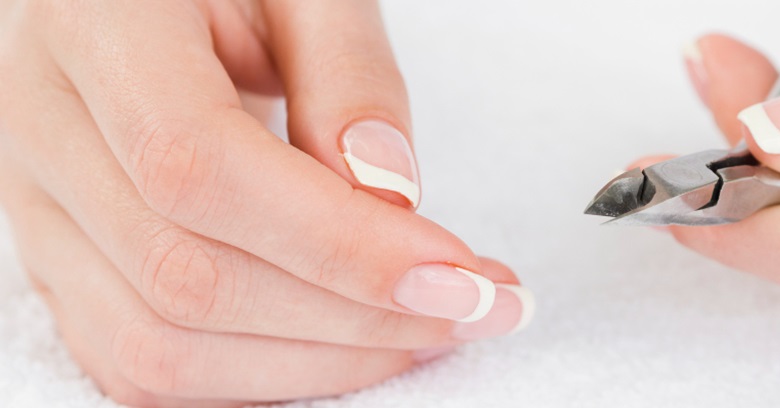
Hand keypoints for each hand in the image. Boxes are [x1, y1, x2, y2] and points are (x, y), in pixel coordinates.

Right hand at [0, 1, 532, 405]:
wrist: (141, 1)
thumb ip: (347, 71)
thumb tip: (389, 193)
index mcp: (92, 28)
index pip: (200, 167)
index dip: (339, 243)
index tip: (459, 275)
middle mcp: (40, 130)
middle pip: (188, 279)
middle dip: (355, 319)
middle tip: (472, 307)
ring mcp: (38, 210)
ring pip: (160, 347)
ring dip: (316, 364)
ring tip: (423, 331)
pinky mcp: (61, 262)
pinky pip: (141, 364)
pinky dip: (258, 378)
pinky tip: (346, 347)